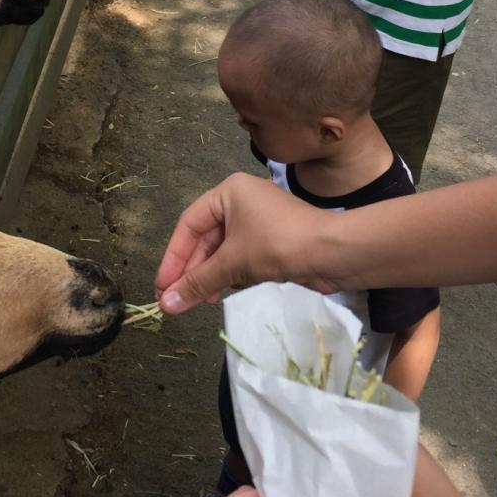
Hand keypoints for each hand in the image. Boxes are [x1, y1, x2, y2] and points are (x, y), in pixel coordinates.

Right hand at [154, 173, 342, 314]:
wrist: (335, 253)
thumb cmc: (279, 244)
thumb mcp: (233, 263)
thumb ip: (197, 282)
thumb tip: (165, 305)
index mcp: (229, 192)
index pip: (189, 225)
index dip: (173, 258)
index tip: (162, 286)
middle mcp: (241, 201)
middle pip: (205, 239)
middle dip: (192, 271)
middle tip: (176, 300)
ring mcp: (258, 222)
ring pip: (223, 252)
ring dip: (211, 276)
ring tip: (202, 301)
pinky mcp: (272, 241)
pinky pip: (241, 258)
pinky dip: (232, 275)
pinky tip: (225, 294)